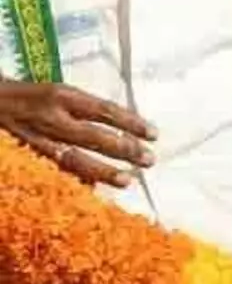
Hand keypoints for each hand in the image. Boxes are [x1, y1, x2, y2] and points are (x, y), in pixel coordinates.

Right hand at [0, 81, 156, 187]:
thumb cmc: (34, 97)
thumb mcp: (61, 93)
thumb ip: (87, 109)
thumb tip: (124, 127)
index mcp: (63, 95)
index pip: (104, 110)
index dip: (130, 122)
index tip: (154, 134)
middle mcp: (51, 117)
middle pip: (92, 136)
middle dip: (122, 149)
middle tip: (149, 160)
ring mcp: (36, 139)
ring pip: (73, 158)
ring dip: (102, 171)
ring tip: (127, 180)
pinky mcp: (26, 155)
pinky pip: (53, 171)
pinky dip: (74, 180)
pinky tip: (93, 189)